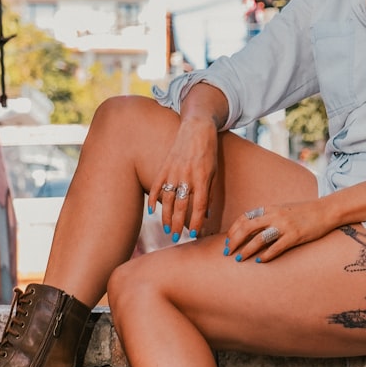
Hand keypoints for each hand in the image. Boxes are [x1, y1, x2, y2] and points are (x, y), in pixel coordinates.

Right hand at [149, 115, 219, 241]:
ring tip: (166, 229)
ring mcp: (174, 171)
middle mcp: (187, 176)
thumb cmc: (209, 152)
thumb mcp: (214, 172)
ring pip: (167, 199)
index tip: (195, 234)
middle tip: (176, 238)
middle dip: (178, 224)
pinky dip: (153, 199)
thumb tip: (206, 214)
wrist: (197, 128)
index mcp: (202, 178)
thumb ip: (209, 193)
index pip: (199, 206)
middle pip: (181, 206)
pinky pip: (157, 186)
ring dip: (166, 216)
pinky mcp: (165, 166)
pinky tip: (152, 211)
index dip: (196, 221)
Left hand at [225, 199, 334, 262]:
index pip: (245, 217)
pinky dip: (266, 255)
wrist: (325, 211)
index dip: (233, 229)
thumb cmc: (304, 212)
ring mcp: (285, 226)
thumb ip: (269, 216)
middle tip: (228, 252)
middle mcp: (275, 215)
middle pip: (247, 228)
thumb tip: (253, 228)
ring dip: (246, 250)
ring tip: (239, 259)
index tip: (228, 239)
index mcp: (270, 208)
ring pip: (259, 239)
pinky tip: (260, 261)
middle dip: (234, 241)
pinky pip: (276, 247)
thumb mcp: (283, 209)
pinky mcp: (295, 236)